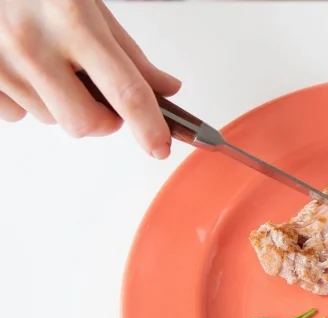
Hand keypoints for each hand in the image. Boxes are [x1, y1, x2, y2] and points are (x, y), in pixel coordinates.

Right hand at [0, 0, 179, 157]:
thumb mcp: (88, 4)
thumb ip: (128, 51)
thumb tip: (166, 88)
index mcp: (73, 21)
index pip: (125, 90)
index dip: (149, 126)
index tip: (160, 147)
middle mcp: (34, 44)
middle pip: (85, 122)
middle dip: (103, 120)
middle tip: (103, 98)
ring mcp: (1, 62)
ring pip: (50, 118)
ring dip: (62, 105)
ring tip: (52, 65)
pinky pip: (16, 114)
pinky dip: (28, 100)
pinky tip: (24, 67)